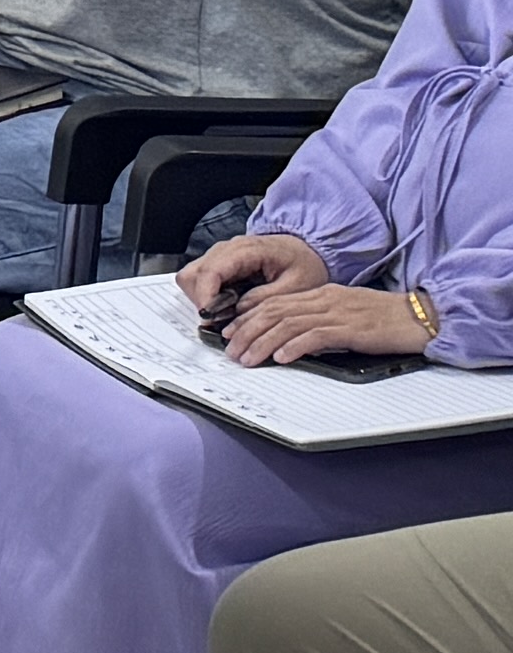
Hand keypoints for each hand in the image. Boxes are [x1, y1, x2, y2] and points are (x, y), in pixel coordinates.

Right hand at [180, 229, 332, 326]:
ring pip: (191, 278)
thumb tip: (237, 312)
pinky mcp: (220, 264)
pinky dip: (207, 297)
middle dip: (201, 301)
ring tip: (226, 315)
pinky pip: (200, 281)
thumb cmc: (305, 265)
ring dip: (202, 300)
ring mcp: (220, 256)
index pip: (210, 271)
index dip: (206, 297)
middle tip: (221, 320)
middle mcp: (226, 249)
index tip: (212, 320)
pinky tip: (228, 307)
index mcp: (246, 250)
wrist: (307, 251)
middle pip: (191, 275)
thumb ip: (266, 299)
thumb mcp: (296, 286)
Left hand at [214, 271, 439, 368]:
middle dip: (246, 331)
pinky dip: (295, 346)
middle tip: (229, 348)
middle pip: (274, 312)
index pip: (274, 302)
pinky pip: (316, 336)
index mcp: (321, 294)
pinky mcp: (352, 329)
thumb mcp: (347, 313)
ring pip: (288, 324)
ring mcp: (337, 313)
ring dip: (262, 342)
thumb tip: (294, 338)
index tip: (230, 331)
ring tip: (246, 358)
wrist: (423, 317)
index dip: (248, 317)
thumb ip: (321, 321)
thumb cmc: (388, 318)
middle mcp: (324, 299)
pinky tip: (280, 357)